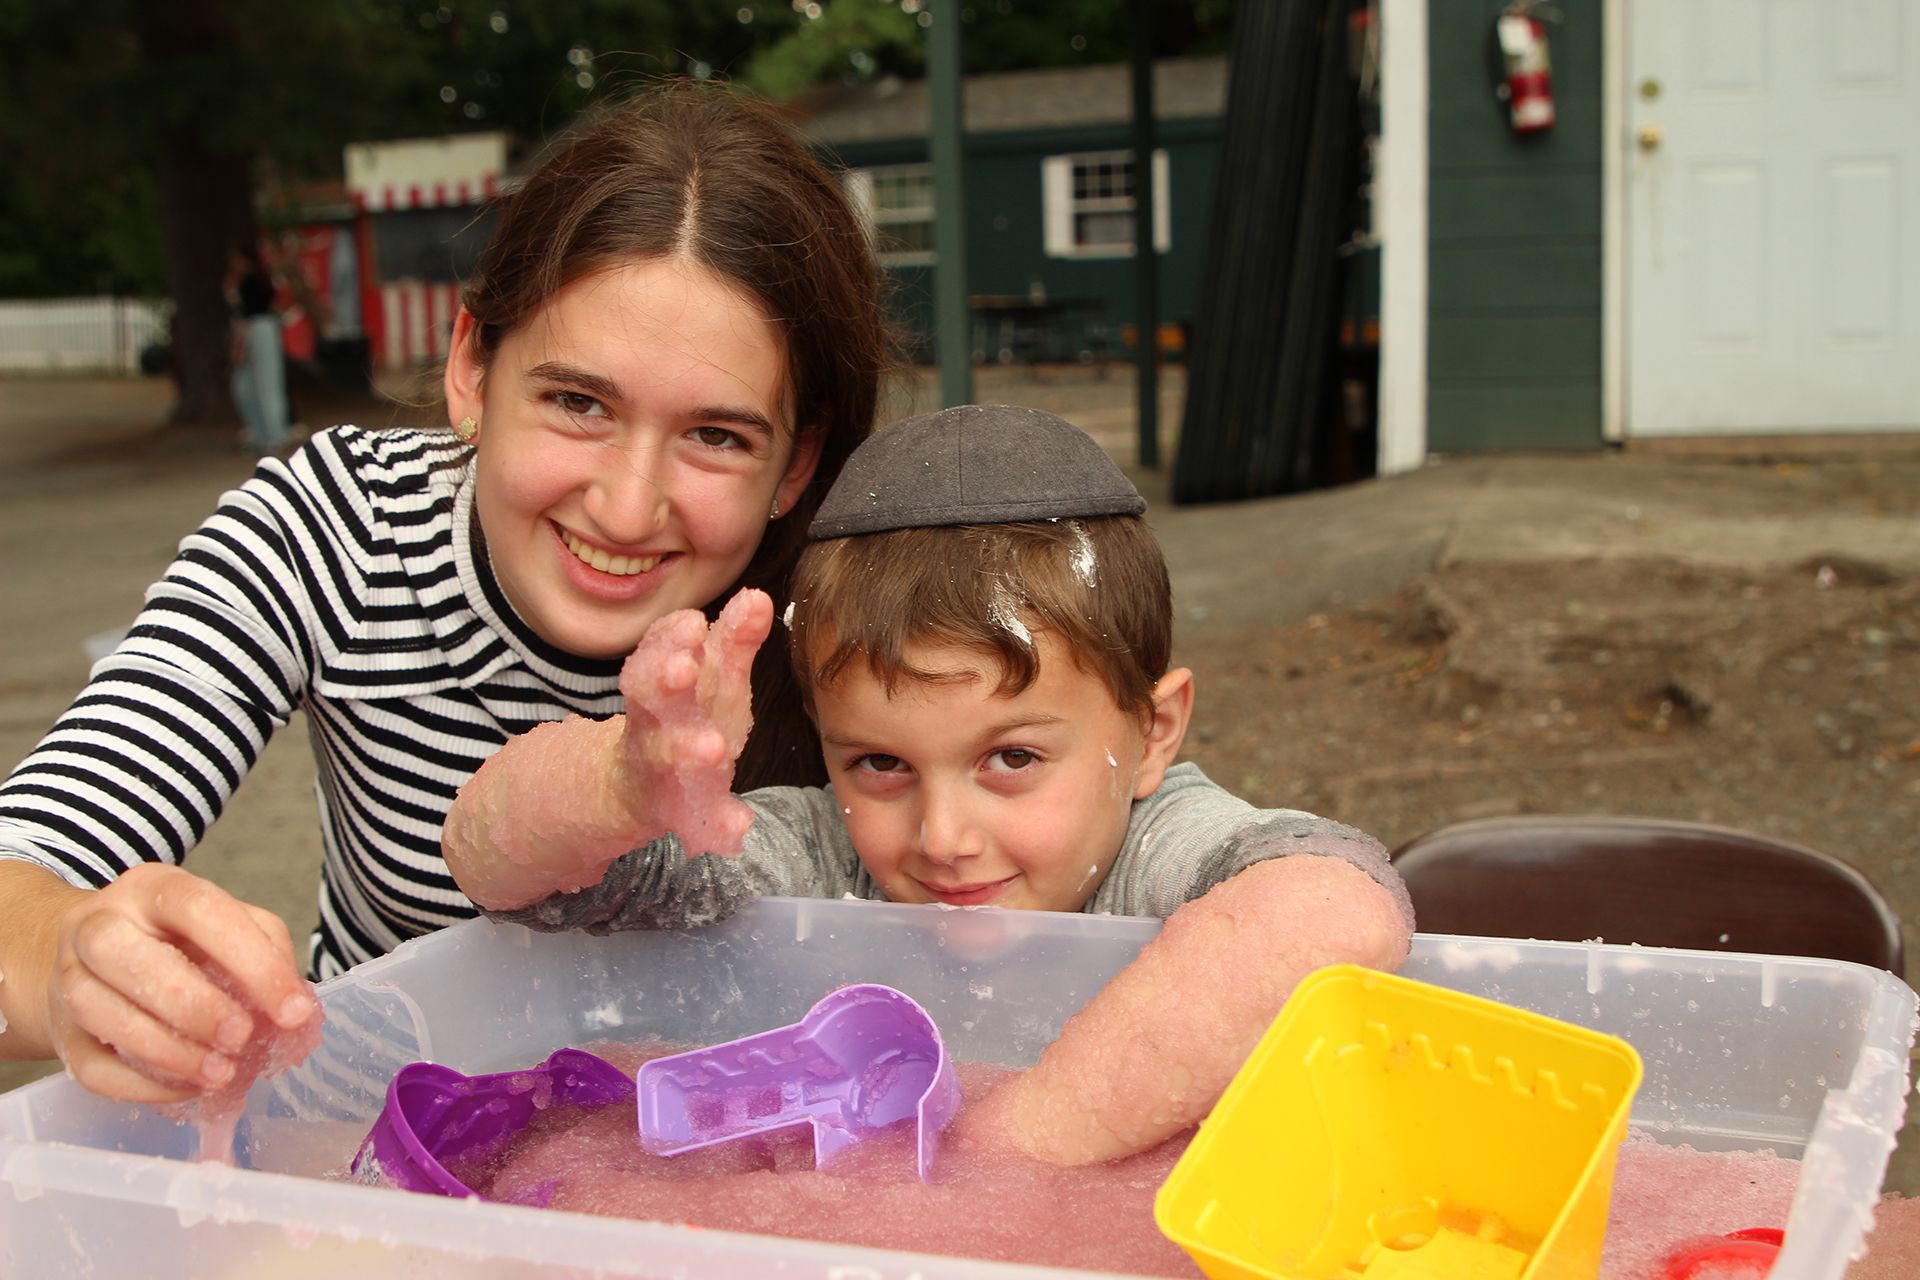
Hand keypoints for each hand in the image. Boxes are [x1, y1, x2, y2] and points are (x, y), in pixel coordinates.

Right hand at [45, 863, 315, 1103]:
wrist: (91, 958)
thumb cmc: (177, 941)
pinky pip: (92, 1068)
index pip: (199, 908)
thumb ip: (267, 952)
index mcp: (153, 889)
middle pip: (132, 959)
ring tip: (220, 1073)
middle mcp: (99, 925)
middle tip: (242, 1038)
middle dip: (196, 1006)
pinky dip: (144, 1086)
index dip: (251, 960)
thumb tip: (296, 1010)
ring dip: (170, 1053)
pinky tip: (186, 1090)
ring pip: (103, 1014)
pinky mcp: (61, 1034)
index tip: (291, 1010)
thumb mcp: (227, 924)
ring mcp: (68, 978)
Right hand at [617, 588, 768, 856]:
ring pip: (668, 758)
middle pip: (651, 698)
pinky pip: (702, 820)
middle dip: (665, 682)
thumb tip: (757, 595)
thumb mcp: (710, 678)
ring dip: (687, 751)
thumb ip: (732, 640)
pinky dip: (720, 824)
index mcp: (662, 685)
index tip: (692, 621)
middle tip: (683, 670)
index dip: (671, 638)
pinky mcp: (683, 812)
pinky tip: (740, 825)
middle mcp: (655, 723)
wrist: (637, 787)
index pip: (658, 652)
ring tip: (712, 748)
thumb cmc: (685, 716)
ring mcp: (665, 770)